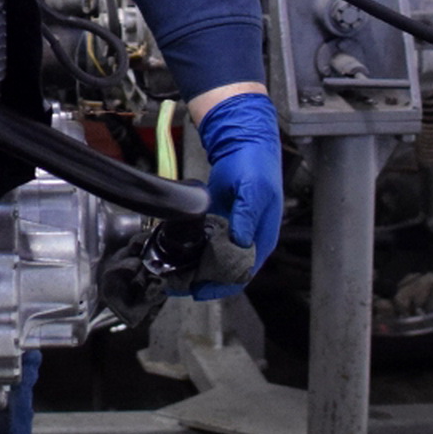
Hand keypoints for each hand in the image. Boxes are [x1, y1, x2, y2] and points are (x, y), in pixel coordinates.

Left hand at [191, 91, 282, 300]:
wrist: (244, 141)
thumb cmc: (256, 166)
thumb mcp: (254, 192)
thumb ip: (246, 218)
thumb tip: (239, 243)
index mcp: (261, 239)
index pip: (242, 274)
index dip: (220, 286)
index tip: (197, 292)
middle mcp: (247, 240)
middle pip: (225, 271)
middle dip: (201, 281)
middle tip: (176, 284)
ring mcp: (231, 231)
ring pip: (212, 259)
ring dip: (194, 268)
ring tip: (171, 274)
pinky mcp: (218, 221)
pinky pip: (204, 243)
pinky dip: (191, 251)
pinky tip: (175, 253)